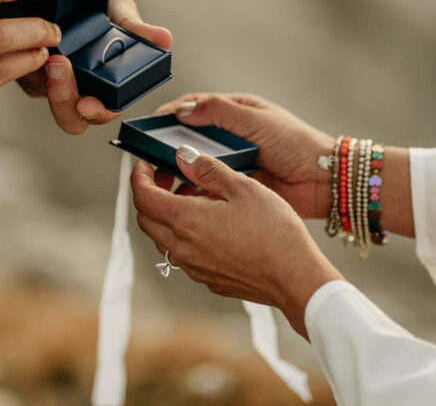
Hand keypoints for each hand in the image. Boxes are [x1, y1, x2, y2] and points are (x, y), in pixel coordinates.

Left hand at [17, 0, 172, 133]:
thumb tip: (165, 38)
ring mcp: (49, 77)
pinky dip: (25, 59)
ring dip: (43, 77)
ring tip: (47, 49)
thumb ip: (137, 28)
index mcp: (107, 82)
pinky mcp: (23, 64)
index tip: (88, 102)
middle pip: (71, 115)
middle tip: (60, 68)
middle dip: (63, 98)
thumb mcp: (119, 9)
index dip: (97, 111)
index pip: (104, 110)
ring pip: (43, 95)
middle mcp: (79, 85)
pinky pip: (21, 72)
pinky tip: (29, 39)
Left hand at [131, 148, 343, 338]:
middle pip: (147, 218)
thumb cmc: (274, 232)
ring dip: (170, 214)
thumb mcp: (242, 187)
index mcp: (185, 221)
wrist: (295, 278)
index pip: (143, 196)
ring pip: (164, 237)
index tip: (145, 164)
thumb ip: (207, 170)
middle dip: (151, 193)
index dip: (139, 176)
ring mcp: (194, 267)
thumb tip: (182, 156)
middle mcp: (182, 248)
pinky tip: (213, 222)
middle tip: (171, 176)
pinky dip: (186, 233)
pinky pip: (184, 253)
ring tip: (198, 196)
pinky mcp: (208, 278)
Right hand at [154, 93, 334, 218]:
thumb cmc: (296, 143)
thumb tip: (184, 109)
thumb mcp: (256, 120)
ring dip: (181, 171)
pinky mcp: (236, 187)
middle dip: (169, 146)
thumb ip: (220, 112)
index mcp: (236, 113)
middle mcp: (231, 137)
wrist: (323, 180)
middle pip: (191, 138)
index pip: (196, 108)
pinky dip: (195, 190)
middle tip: (150, 154)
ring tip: (163, 176)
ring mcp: (233, 162)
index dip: (172, 114)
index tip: (151, 124)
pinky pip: (209, 187)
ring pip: (197, 165)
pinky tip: (184, 194)